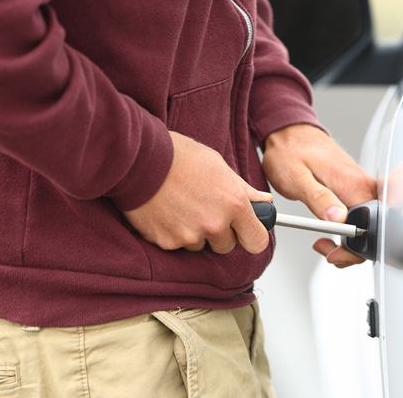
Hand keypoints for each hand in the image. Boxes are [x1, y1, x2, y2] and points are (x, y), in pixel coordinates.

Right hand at [123, 131, 271, 253]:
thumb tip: (263, 201)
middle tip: (204, 209)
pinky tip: (167, 211)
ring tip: (182, 205)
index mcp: (234, 205)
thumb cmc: (178, 156)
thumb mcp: (219, 166)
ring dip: (195, 232)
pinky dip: (173, 233)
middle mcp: (215, 225)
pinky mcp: (166, 242)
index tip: (246, 231)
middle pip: (227, 246)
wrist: (138, 159)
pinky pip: (177, 245)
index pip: (257, 241)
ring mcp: (190, 236)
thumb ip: (244, 190)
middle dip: (220, 233)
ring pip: (200, 246)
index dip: (251, 236)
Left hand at [262, 124, 376, 266]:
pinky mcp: (356, 188)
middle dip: (349, 249)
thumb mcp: (297, 179)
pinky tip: (329, 228)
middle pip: (370, 230)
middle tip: (323, 248)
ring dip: (346, 241)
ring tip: (321, 241)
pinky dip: (345, 228)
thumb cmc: (290, 152)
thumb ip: (319, 199)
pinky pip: (359, 215)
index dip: (351, 248)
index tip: (331, 252)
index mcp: (354, 184)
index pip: (368, 228)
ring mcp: (362, 187)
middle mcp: (364, 185)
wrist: (290, 133)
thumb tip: (338, 220)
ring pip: (366, 225)